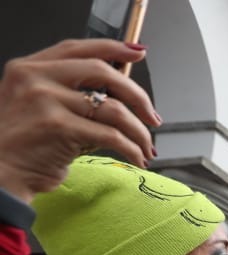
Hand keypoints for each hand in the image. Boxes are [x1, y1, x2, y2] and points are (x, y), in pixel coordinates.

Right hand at [0, 39, 158, 202]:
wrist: (0, 173)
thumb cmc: (22, 145)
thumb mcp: (35, 105)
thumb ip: (65, 91)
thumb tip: (118, 91)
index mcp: (29, 68)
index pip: (77, 48)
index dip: (112, 48)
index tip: (138, 52)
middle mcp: (35, 78)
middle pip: (103, 73)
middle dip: (138, 96)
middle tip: (152, 117)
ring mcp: (45, 101)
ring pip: (113, 109)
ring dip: (139, 131)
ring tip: (147, 147)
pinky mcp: (58, 127)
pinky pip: (111, 135)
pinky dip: (132, 148)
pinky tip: (138, 158)